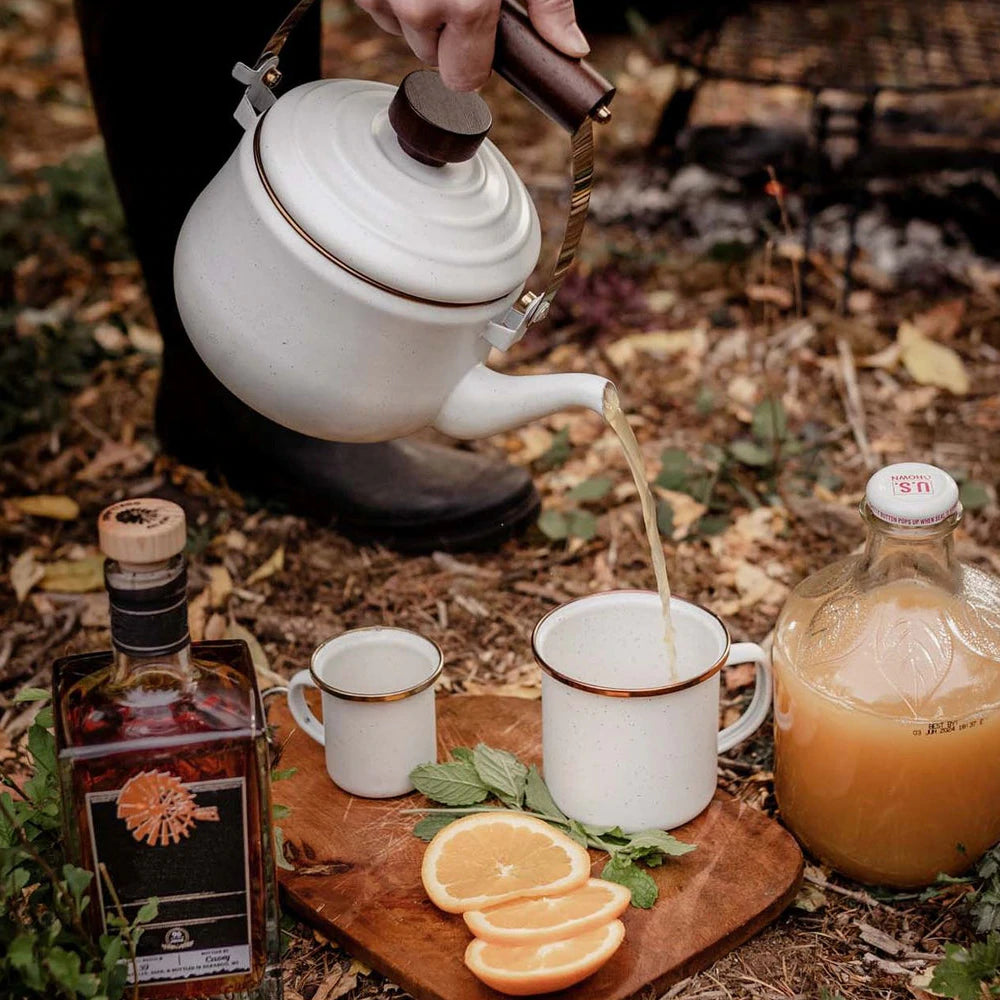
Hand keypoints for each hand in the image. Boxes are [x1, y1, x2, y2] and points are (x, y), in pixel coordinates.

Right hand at [354, 0, 588, 91]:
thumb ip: (548, 2)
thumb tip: (570, 48)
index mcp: (465, 5)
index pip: (463, 77)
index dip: (475, 61)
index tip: (481, 39)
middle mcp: (418, 5)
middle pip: (431, 56)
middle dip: (445, 33)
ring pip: (401, 29)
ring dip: (416, 10)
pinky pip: (375, 3)